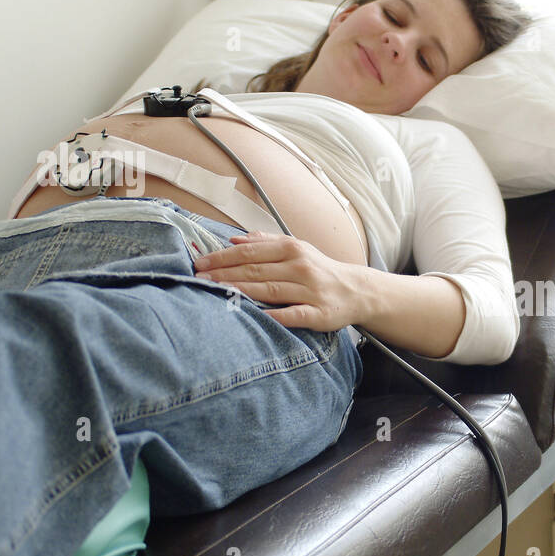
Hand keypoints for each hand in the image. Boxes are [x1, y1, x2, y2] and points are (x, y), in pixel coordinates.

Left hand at [192, 232, 362, 330]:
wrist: (356, 291)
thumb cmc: (320, 270)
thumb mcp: (296, 249)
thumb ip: (264, 242)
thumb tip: (233, 239)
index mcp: (291, 249)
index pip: (250, 252)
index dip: (223, 257)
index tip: (200, 263)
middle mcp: (300, 267)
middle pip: (255, 270)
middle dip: (224, 274)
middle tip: (198, 279)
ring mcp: (310, 290)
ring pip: (269, 290)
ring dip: (240, 291)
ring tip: (215, 292)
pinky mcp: (319, 313)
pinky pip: (293, 314)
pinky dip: (275, 315)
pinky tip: (256, 315)